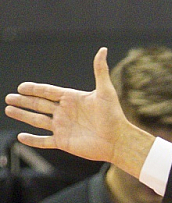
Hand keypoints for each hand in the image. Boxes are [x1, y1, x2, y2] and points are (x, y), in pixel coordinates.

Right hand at [4, 48, 152, 176]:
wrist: (118, 140)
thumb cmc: (114, 116)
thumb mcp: (105, 91)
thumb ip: (100, 70)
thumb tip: (102, 49)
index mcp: (72, 99)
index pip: (48, 91)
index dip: (34, 89)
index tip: (21, 86)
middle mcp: (65, 113)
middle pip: (39, 105)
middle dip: (24, 101)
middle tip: (9, 97)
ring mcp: (63, 128)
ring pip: (38, 121)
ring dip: (23, 116)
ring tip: (9, 109)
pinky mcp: (63, 142)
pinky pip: (44, 141)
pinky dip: (33, 140)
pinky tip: (21, 137)